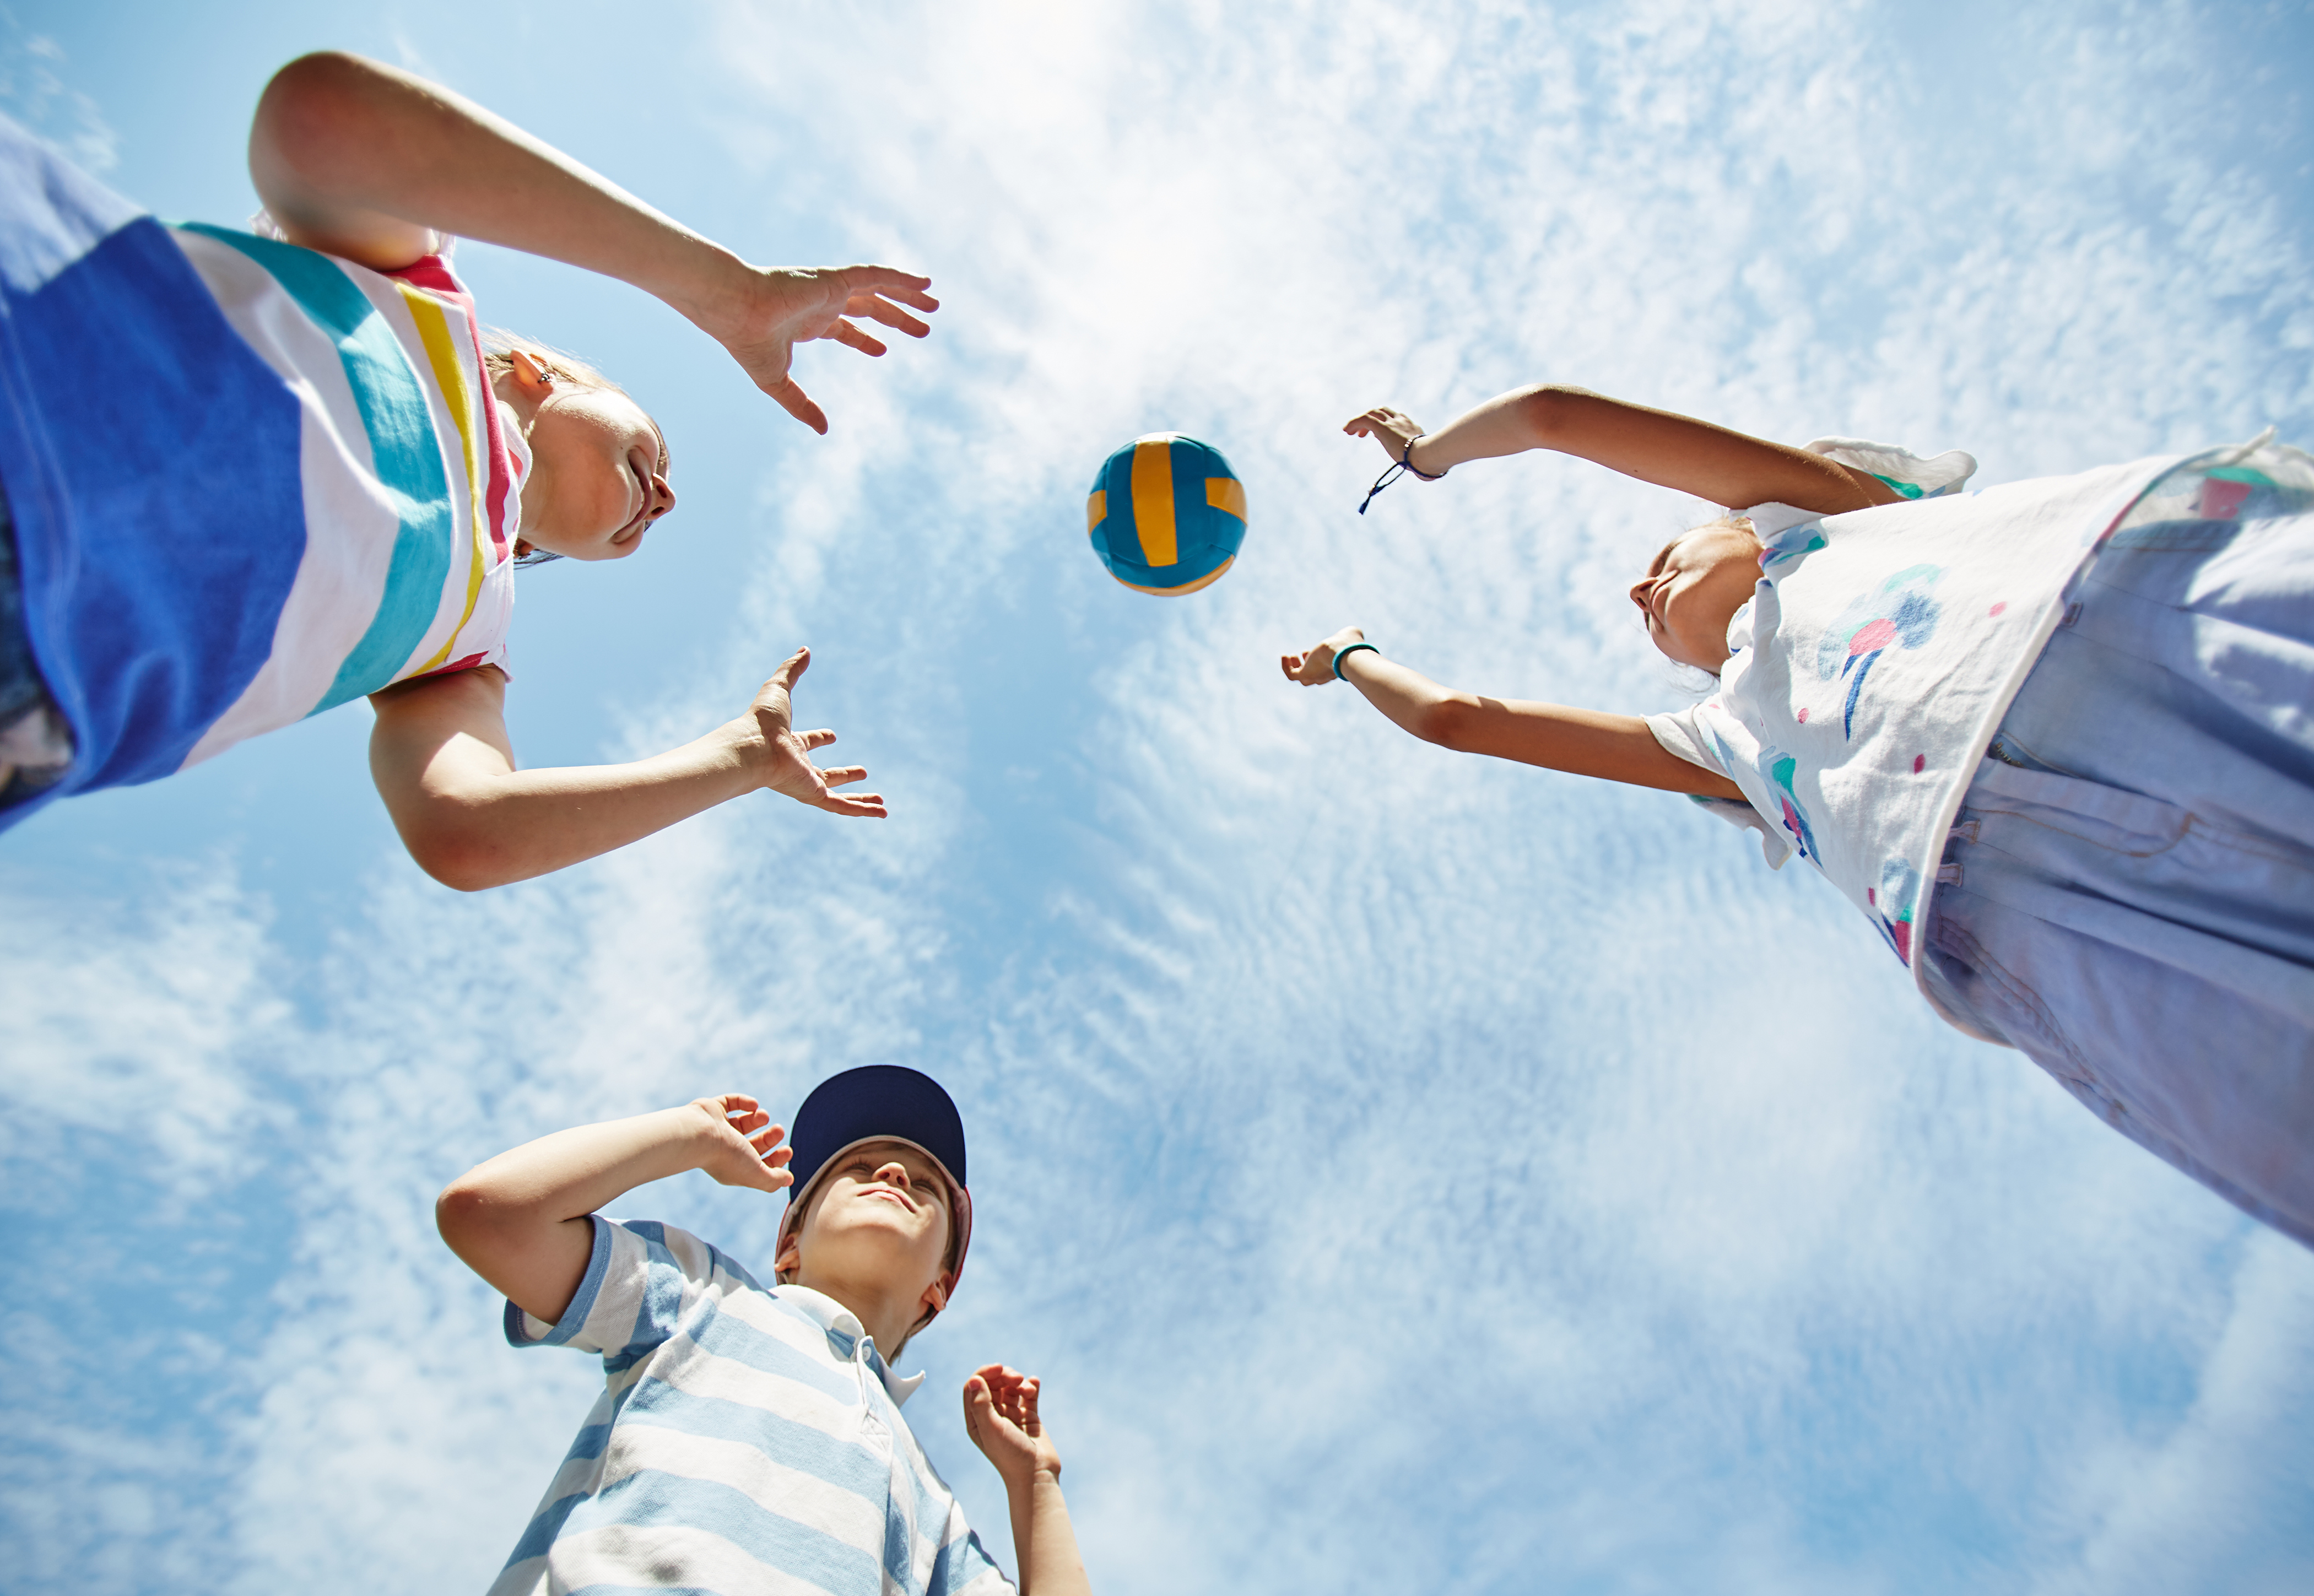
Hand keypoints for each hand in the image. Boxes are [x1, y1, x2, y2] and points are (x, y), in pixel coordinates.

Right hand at [684, 1094, 795, 1192]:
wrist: (699, 1135)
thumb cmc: (727, 1157)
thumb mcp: (756, 1174)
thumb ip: (773, 1180)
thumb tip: (788, 1179)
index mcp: (733, 1168)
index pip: (758, 1164)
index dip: (776, 1158)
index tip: (788, 1151)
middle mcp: (724, 1150)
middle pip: (752, 1144)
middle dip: (770, 1138)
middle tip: (779, 1131)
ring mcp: (717, 1129)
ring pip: (742, 1123)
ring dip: (758, 1118)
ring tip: (764, 1116)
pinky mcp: (713, 1110)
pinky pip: (730, 1103)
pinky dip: (744, 1102)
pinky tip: (754, 1105)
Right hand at [709, 264, 938, 433]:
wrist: (735, 310)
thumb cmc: (747, 341)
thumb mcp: (776, 382)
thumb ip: (800, 405)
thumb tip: (823, 431)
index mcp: (808, 323)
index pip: (844, 327)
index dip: (865, 338)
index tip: (884, 349)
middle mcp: (822, 304)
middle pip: (869, 307)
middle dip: (897, 318)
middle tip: (925, 329)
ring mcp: (829, 289)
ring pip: (878, 290)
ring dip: (907, 297)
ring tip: (934, 304)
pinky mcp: (834, 280)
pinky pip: (875, 275)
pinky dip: (901, 277)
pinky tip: (924, 284)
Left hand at [742, 647, 887, 817]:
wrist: (754, 746)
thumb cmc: (762, 720)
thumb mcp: (779, 687)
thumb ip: (792, 669)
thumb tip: (804, 650)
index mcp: (790, 744)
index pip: (807, 742)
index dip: (818, 738)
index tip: (831, 735)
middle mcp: (799, 767)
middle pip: (825, 774)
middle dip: (843, 774)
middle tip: (862, 771)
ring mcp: (807, 784)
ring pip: (838, 796)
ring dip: (859, 799)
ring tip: (881, 802)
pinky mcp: (814, 795)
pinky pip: (842, 807)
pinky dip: (863, 811)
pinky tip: (882, 812)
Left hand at [964, 1365, 1062, 1488]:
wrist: (1036, 1474)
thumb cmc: (1010, 1455)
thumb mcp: (991, 1429)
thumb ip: (981, 1404)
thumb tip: (976, 1379)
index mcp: (977, 1419)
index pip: (974, 1387)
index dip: (985, 1374)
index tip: (999, 1369)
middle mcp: (992, 1415)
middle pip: (993, 1383)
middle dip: (1004, 1375)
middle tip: (1016, 1379)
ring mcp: (1010, 1415)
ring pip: (1010, 1387)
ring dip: (1019, 1382)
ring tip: (1027, 1389)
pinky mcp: (1028, 1416)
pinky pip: (1028, 1395)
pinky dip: (1031, 1386)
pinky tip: (1034, 1383)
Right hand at [1279, 625, 1365, 685]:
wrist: (1343, 651)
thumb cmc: (1348, 643)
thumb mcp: (1350, 635)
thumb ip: (1349, 634)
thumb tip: (1351, 632)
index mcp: (1336, 667)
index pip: (1325, 669)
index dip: (1317, 660)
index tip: (1314, 650)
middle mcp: (1326, 675)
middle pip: (1313, 676)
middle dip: (1306, 665)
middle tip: (1304, 652)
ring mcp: (1315, 676)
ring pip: (1301, 678)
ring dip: (1295, 667)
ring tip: (1290, 656)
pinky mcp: (1306, 675)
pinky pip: (1292, 675)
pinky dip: (1286, 667)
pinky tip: (1284, 656)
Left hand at [1344, 405, 1424, 462]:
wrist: (1427, 454)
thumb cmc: (1429, 461)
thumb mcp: (1423, 458)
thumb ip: (1421, 461)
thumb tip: (1426, 475)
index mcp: (1412, 427)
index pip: (1395, 418)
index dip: (1384, 423)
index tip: (1376, 435)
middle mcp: (1401, 421)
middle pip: (1382, 411)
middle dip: (1371, 419)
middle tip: (1361, 434)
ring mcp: (1392, 423)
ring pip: (1372, 413)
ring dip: (1360, 421)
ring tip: (1350, 432)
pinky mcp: (1383, 428)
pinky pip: (1364, 420)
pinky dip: (1354, 422)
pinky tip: (1346, 430)